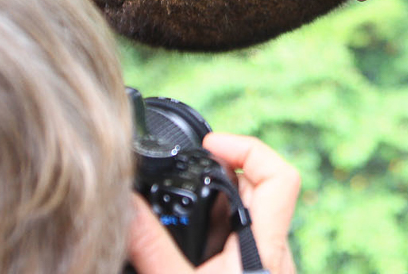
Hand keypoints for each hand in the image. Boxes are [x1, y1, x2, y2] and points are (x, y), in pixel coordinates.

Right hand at [126, 133, 299, 273]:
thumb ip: (151, 247)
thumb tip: (127, 206)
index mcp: (265, 246)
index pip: (279, 176)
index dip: (245, 147)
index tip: (209, 146)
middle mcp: (272, 252)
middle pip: (259, 186)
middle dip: (221, 171)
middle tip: (187, 170)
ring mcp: (266, 265)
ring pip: (250, 213)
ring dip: (217, 201)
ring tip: (183, 200)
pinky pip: (243, 237)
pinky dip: (217, 226)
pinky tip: (188, 239)